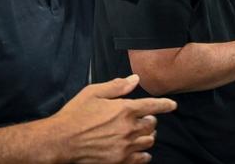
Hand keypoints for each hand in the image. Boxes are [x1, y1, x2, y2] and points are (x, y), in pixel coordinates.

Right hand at [51, 75, 176, 163]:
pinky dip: (144, 154)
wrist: (61, 141)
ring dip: (148, 136)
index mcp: (125, 109)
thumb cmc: (75, 115)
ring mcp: (125, 146)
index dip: (166, 105)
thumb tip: (135, 79)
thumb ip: (117, 86)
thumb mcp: (94, 92)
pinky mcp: (120, 160)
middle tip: (145, 119)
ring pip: (149, 141)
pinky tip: (141, 152)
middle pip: (153, 124)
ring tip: (141, 133)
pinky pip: (142, 159)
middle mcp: (129, 128)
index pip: (154, 105)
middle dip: (151, 120)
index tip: (172, 105)